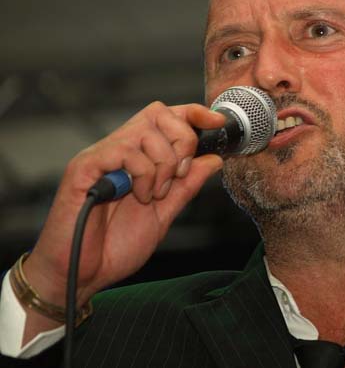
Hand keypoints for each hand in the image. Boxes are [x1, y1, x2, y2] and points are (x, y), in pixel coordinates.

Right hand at [22, 101, 224, 307]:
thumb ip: (187, 184)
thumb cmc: (115, 246)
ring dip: (163, 166)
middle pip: (159, 113)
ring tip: (152, 196)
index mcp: (138, 157)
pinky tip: (137, 197)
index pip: (166, 117)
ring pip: (146, 132)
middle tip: (178, 175)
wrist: (82, 275)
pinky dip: (143, 175)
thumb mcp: (165, 213)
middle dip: (182, 141)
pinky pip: (124, 151)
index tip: (217, 123)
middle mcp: (119, 150)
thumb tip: (214, 159)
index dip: (193, 113)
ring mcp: (101, 156)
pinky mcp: (84, 166)